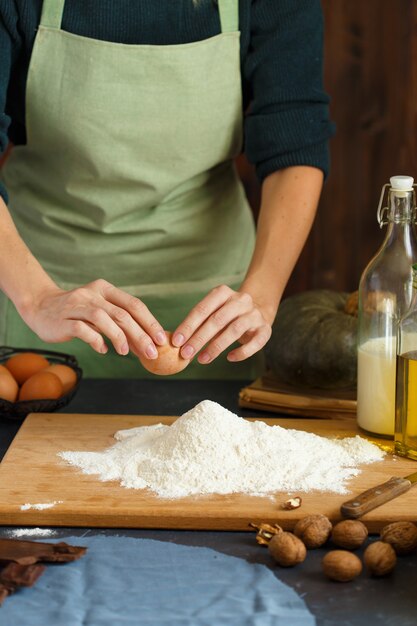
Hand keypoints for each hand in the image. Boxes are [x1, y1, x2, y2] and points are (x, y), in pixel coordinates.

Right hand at [21, 279, 165, 358]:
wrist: (39, 306)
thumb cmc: (76, 313)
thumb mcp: (99, 311)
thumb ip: (119, 322)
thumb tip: (146, 343)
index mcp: (105, 289)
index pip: (134, 304)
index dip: (150, 322)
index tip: (161, 339)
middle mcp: (92, 294)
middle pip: (123, 314)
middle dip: (140, 335)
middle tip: (151, 352)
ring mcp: (77, 306)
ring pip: (104, 319)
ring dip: (119, 338)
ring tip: (125, 352)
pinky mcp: (63, 320)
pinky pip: (84, 331)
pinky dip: (96, 341)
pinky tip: (102, 349)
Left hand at [172, 285, 271, 363]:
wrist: (258, 312)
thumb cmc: (227, 316)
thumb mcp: (213, 313)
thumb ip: (198, 325)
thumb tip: (178, 343)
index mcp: (223, 293)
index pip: (202, 309)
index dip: (188, 325)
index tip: (176, 341)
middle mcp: (240, 300)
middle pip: (217, 319)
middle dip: (199, 338)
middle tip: (186, 353)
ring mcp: (254, 314)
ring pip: (235, 330)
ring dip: (216, 347)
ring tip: (202, 359)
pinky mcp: (265, 329)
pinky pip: (256, 342)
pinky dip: (242, 352)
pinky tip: (229, 358)